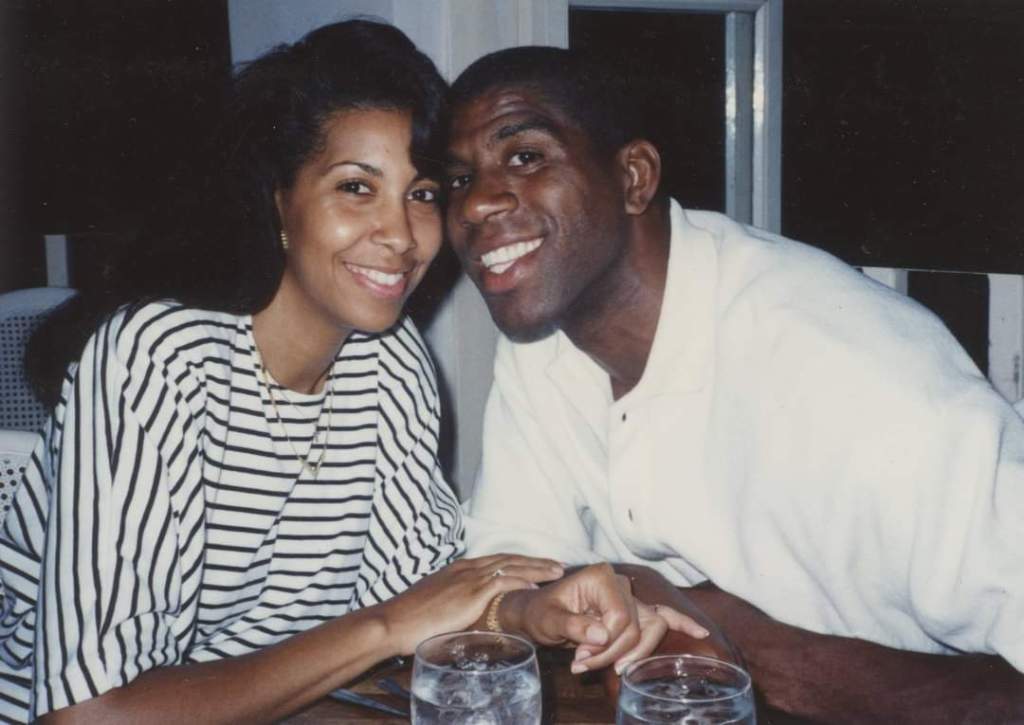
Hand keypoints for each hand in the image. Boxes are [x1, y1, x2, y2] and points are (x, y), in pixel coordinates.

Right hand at [377, 554, 562, 655]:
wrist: (395, 621)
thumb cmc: (410, 618)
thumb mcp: (435, 604)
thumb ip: (453, 603)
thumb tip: (463, 613)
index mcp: (459, 569)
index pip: (497, 560)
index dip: (520, 561)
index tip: (538, 564)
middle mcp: (466, 569)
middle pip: (509, 559)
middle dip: (535, 561)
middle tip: (557, 564)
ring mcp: (469, 579)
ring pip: (511, 567)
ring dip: (536, 568)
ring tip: (556, 572)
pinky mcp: (470, 593)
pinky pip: (502, 582)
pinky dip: (521, 581)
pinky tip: (536, 586)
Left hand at [503, 563, 708, 674]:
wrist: (538, 613)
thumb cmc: (540, 612)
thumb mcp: (548, 619)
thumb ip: (573, 626)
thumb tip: (600, 634)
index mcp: (601, 578)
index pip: (621, 617)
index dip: (606, 643)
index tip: (581, 657)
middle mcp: (620, 584)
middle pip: (640, 625)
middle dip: (616, 652)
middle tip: (584, 665)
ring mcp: (629, 597)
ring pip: (652, 627)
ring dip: (632, 652)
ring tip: (600, 664)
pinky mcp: (634, 611)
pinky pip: (662, 617)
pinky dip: (680, 623)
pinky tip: (699, 631)